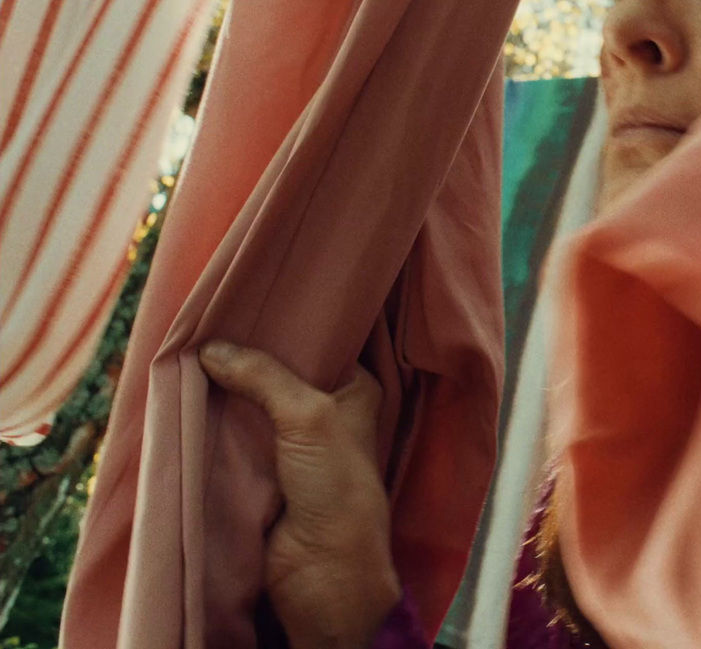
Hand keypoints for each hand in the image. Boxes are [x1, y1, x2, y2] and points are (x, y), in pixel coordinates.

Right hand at [199, 342, 401, 648]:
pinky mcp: (258, 469)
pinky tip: (184, 392)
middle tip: (205, 320)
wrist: (322, 568)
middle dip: (245, 352)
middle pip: (278, 370)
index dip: (287, 321)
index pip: (321, 341)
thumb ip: (264, 375)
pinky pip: (230, 434)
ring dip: (223, 385)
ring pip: (249, 401)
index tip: (247, 297)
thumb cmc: (336, 485)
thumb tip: (212, 347)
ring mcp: (288, 440)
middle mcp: (323, 410)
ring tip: (186, 348)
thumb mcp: (308, 414)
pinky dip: (210, 419)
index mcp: (353, 388)